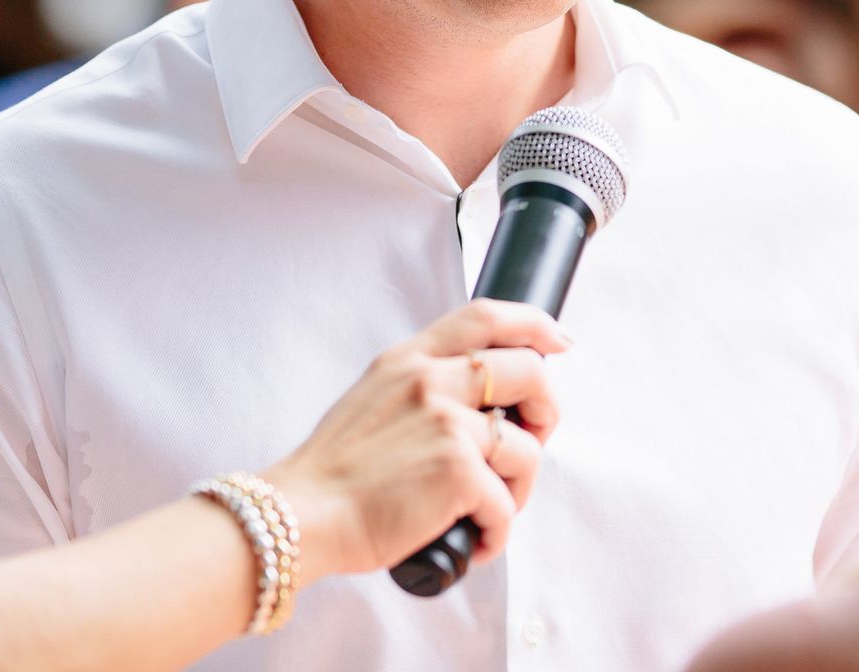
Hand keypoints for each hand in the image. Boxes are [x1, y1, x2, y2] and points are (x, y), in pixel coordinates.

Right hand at [262, 300, 568, 578]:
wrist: (301, 515)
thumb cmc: (334, 473)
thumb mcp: (372, 399)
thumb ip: (421, 387)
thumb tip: (479, 402)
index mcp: (409, 360)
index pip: (485, 317)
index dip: (533, 324)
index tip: (558, 339)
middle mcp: (431, 381)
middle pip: (529, 372)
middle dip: (547, 410)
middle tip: (533, 441)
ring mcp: (448, 423)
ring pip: (527, 448)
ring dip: (518, 487)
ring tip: (487, 511)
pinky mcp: (458, 471)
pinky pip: (507, 503)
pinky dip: (497, 531)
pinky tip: (474, 540)